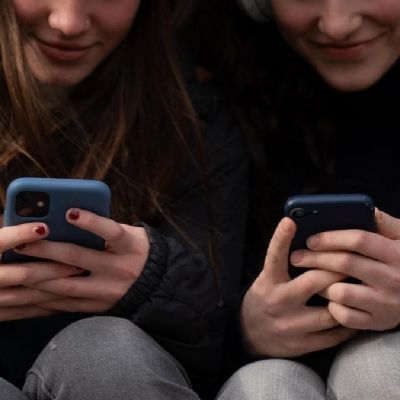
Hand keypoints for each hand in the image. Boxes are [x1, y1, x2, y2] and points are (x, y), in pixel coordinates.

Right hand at [0, 222, 81, 320]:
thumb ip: (5, 228)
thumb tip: (33, 210)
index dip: (21, 234)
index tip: (45, 227)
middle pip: (23, 273)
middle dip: (53, 268)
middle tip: (78, 262)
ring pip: (28, 296)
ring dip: (57, 289)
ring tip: (80, 278)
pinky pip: (26, 312)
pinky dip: (47, 306)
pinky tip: (67, 299)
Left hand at [19, 209, 149, 313]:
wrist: (156, 283)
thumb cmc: (136, 250)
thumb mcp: (130, 234)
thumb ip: (105, 228)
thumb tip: (68, 219)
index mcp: (130, 246)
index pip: (111, 232)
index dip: (91, 222)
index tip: (69, 212)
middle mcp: (120, 269)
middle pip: (79, 258)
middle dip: (48, 250)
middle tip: (24, 243)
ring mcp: (109, 291)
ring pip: (67, 285)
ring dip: (39, 276)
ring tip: (18, 268)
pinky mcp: (99, 307)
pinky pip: (67, 304)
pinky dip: (46, 297)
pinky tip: (29, 290)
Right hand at [241, 218, 355, 357]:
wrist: (249, 335)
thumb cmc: (263, 299)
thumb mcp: (266, 279)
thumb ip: (283, 266)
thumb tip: (308, 244)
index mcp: (268, 283)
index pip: (274, 257)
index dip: (281, 238)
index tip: (289, 221)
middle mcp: (278, 302)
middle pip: (313, 282)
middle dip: (336, 270)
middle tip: (351, 260)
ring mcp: (291, 325)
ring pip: (329, 312)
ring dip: (345, 299)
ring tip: (357, 289)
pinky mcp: (301, 344)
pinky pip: (333, 336)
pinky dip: (347, 323)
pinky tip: (352, 312)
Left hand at [290, 209, 399, 330]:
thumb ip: (385, 223)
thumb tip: (365, 209)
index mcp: (398, 254)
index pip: (359, 240)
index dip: (331, 237)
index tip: (311, 239)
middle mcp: (393, 279)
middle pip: (345, 263)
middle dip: (315, 258)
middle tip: (297, 256)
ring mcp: (385, 304)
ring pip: (340, 292)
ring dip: (320, 283)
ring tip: (311, 276)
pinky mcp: (378, 323)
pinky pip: (345, 316)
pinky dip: (332, 306)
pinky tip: (329, 297)